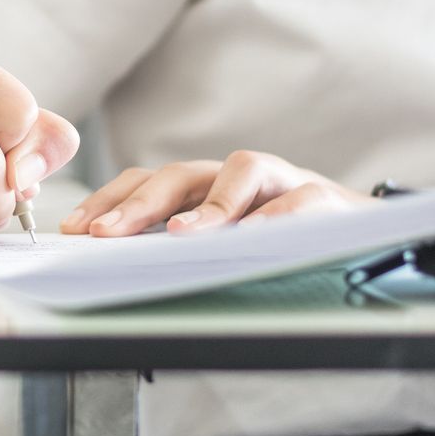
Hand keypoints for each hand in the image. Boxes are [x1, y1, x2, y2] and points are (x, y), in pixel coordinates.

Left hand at [61, 150, 372, 236]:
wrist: (360, 231)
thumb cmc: (279, 238)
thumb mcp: (222, 241)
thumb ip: (179, 245)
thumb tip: (116, 265)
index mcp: (204, 185)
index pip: (146, 181)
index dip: (108, 199)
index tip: (74, 228)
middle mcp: (234, 176)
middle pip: (179, 174)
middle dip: (138, 203)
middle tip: (105, 233)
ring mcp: (279, 179)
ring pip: (240, 171)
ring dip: (207, 205)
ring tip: (178, 237)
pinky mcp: (323, 196)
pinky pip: (298, 199)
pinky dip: (275, 216)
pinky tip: (252, 238)